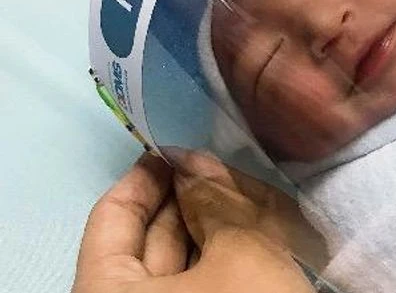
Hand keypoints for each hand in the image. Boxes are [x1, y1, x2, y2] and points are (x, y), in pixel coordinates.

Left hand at [72, 151, 325, 292]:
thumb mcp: (239, 254)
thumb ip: (215, 201)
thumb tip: (195, 163)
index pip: (112, 218)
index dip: (145, 176)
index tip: (174, 143)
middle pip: (148, 240)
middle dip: (188, 197)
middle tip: (221, 164)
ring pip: (183, 262)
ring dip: (214, 222)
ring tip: (246, 191)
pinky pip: (206, 283)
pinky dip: (228, 252)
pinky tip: (257, 227)